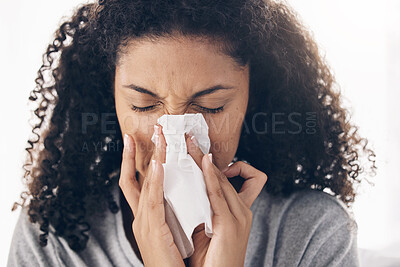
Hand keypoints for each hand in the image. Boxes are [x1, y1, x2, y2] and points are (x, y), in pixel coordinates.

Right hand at [119, 126, 184, 266]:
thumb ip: (169, 212)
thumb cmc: (172, 260)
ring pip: (145, 183)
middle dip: (138, 152)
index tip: (134, 142)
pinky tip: (160, 166)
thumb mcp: (168, 231)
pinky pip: (153, 201)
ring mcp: (143, 223)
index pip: (135, 182)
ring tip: (158, 138)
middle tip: (145, 131)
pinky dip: (156, 181)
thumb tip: (178, 194)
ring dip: (152, 158)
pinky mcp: (152, 230)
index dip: (131, 161)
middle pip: (136, 177)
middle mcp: (140, 217)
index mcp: (144, 217)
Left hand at [185, 133, 267, 266]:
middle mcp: (240, 210)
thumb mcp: (208, 230)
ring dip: (204, 160)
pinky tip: (204, 163)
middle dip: (203, 156)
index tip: (196, 152)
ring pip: (221, 180)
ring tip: (191, 144)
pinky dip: (211, 176)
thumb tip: (190, 194)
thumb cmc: (211, 260)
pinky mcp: (230, 224)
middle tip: (189, 139)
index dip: (212, 163)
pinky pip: (218, 194)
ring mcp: (238, 216)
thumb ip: (205, 210)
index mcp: (236, 211)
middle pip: (222, 175)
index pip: (227, 180)